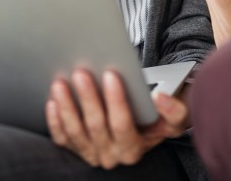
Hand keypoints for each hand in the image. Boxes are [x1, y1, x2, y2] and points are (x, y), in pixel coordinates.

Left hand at [46, 69, 187, 168]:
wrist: (148, 126)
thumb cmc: (161, 116)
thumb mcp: (178, 115)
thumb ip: (175, 109)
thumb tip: (160, 98)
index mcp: (134, 148)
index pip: (122, 124)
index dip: (115, 100)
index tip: (111, 74)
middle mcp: (111, 156)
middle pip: (96, 126)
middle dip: (87, 98)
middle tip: (81, 73)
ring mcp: (92, 154)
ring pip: (75, 133)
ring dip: (67, 107)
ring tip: (61, 83)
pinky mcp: (77, 148)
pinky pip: (62, 138)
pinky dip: (56, 121)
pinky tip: (52, 101)